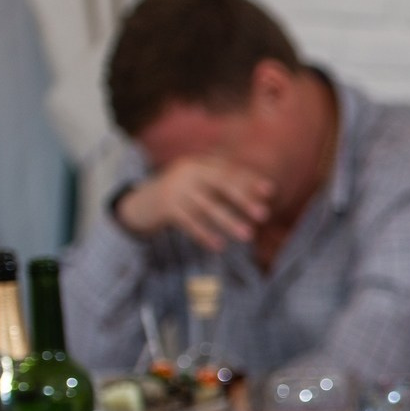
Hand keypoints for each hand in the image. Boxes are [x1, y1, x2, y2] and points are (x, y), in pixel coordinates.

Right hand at [113, 155, 272, 251]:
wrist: (139, 202)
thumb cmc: (182, 194)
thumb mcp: (200, 184)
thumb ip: (224, 185)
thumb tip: (260, 192)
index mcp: (199, 164)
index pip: (228, 170)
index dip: (249, 180)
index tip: (270, 191)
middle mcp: (188, 173)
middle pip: (220, 185)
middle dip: (243, 199)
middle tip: (265, 215)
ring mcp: (176, 189)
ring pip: (207, 206)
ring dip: (229, 221)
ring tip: (248, 235)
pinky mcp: (165, 208)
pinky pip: (189, 222)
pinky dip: (204, 234)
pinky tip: (219, 246)